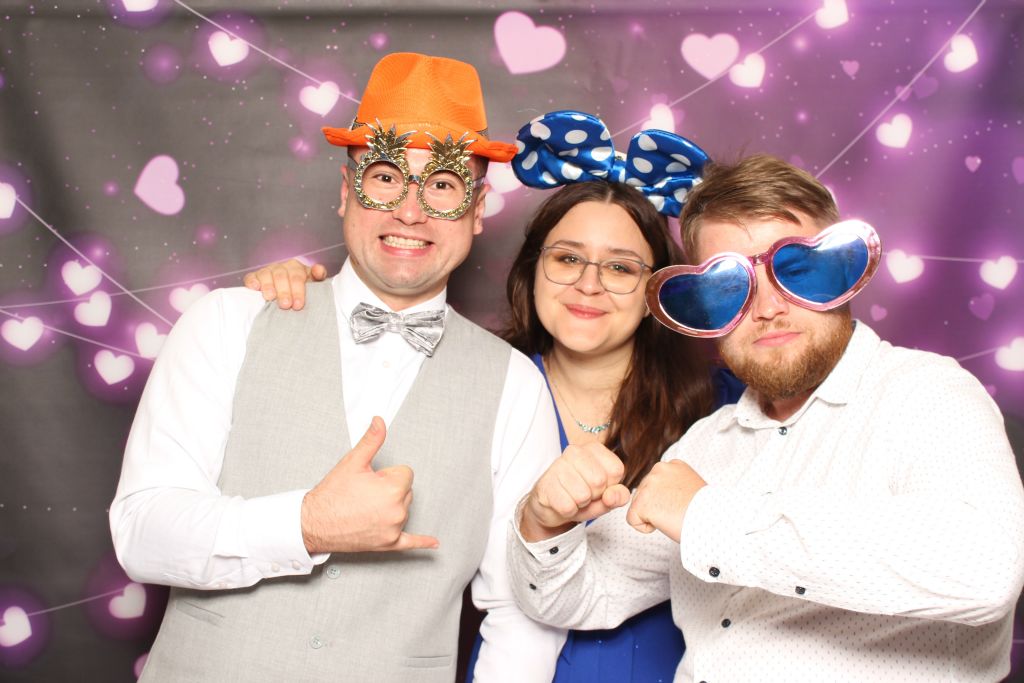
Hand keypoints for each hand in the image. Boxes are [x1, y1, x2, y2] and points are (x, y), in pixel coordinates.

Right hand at [242, 258, 326, 309]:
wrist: (288, 293)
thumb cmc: (301, 290)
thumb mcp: (313, 283)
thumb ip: (318, 276)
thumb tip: (319, 270)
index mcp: (297, 268)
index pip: (297, 277)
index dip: (298, 291)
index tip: (298, 305)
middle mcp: (282, 267)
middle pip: (282, 276)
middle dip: (284, 291)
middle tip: (285, 305)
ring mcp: (268, 271)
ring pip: (266, 274)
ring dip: (268, 286)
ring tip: (270, 298)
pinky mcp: (255, 277)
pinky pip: (251, 277)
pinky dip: (252, 281)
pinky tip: (254, 288)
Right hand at [300, 416, 438, 552]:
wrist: (314, 523)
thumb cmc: (332, 496)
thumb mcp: (353, 462)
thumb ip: (371, 440)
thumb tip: (380, 422)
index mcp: (393, 490)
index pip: (405, 473)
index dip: (387, 474)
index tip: (371, 479)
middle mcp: (397, 511)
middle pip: (406, 491)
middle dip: (389, 489)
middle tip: (365, 494)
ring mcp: (393, 529)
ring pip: (403, 509)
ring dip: (390, 506)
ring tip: (365, 508)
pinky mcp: (388, 543)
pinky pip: (410, 542)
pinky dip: (421, 542)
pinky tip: (432, 543)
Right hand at [519, 443, 630, 541]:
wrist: (552, 506)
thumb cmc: (583, 496)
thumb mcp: (607, 496)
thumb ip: (619, 496)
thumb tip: (610, 496)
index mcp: (594, 449)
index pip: (616, 470)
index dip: (610, 486)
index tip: (599, 486)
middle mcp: (575, 451)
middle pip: (599, 481)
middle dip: (594, 495)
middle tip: (584, 493)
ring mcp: (557, 466)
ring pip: (583, 495)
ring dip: (580, 504)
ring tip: (573, 497)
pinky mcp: (545, 484)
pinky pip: (567, 506)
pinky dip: (568, 511)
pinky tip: (562, 501)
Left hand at [626, 460, 705, 541]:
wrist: (713, 520)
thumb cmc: (707, 511)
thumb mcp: (690, 488)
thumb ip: (673, 486)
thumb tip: (662, 497)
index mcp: (673, 465)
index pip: (656, 485)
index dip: (667, 500)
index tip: (683, 505)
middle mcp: (658, 469)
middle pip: (644, 494)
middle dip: (658, 508)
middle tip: (679, 512)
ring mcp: (649, 484)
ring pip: (639, 507)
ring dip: (653, 517)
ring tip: (674, 516)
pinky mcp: (642, 502)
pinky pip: (632, 520)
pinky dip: (646, 528)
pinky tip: (665, 523)